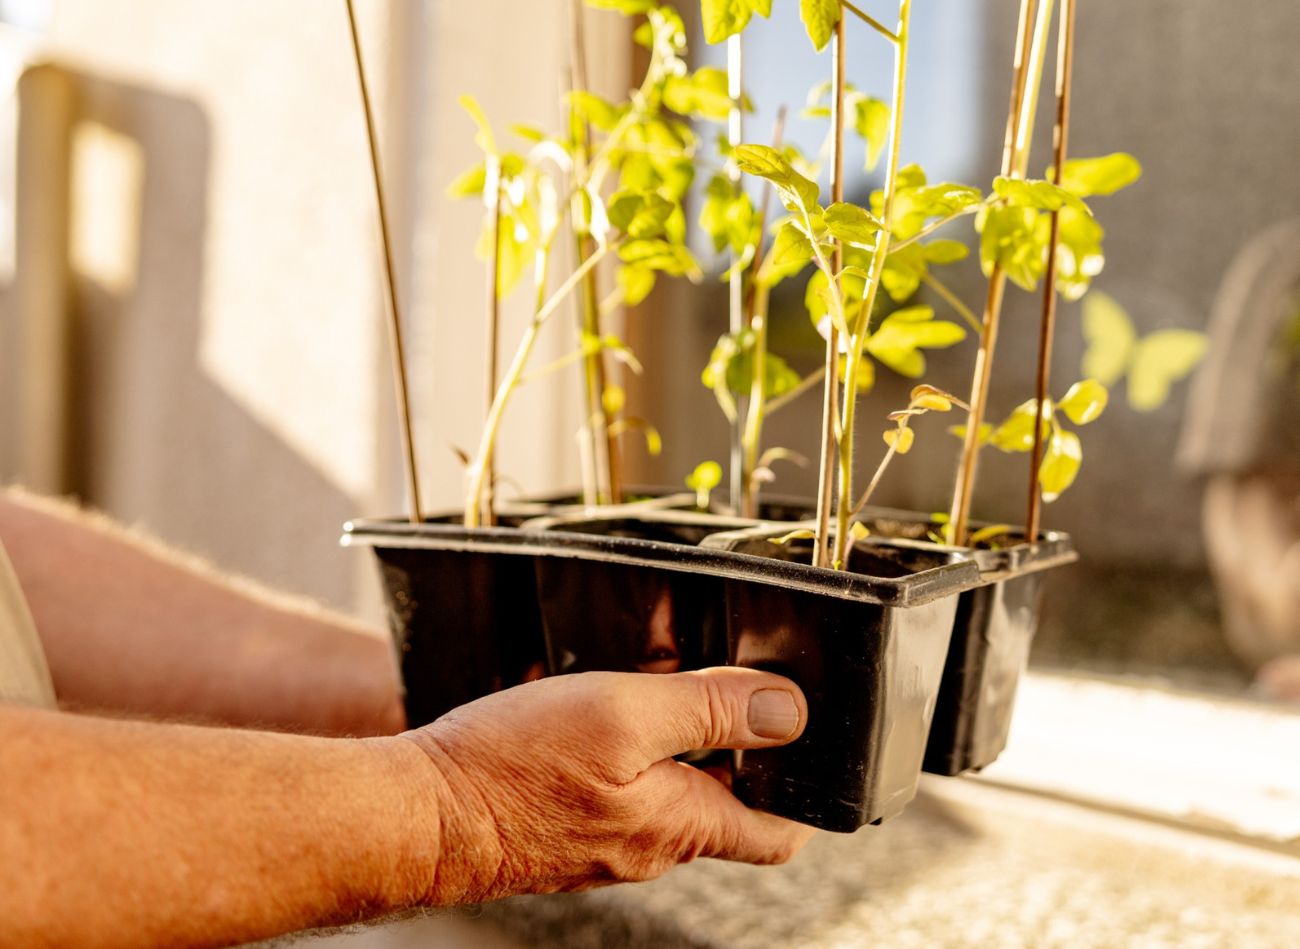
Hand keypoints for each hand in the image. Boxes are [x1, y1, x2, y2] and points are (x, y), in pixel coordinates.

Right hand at [395, 668, 813, 903]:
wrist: (418, 816)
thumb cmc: (513, 767)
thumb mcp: (623, 713)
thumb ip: (710, 708)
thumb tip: (790, 711)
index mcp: (680, 822)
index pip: (777, 832)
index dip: (803, 789)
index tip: (806, 743)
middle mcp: (649, 848)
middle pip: (724, 807)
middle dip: (736, 754)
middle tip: (722, 690)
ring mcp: (605, 846)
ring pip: (670, 797)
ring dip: (678, 751)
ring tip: (654, 693)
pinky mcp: (566, 834)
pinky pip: (621, 798)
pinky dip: (630, 761)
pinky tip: (599, 720)